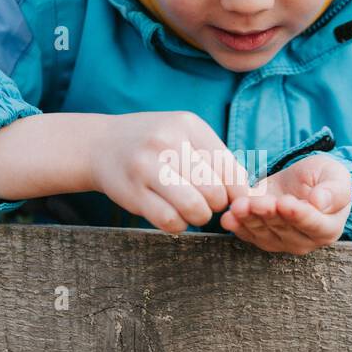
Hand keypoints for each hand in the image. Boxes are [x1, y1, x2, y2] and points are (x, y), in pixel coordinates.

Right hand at [89, 111, 251, 233]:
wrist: (100, 145)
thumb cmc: (154, 144)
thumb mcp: (184, 135)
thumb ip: (217, 159)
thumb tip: (251, 196)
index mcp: (188, 125)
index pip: (230, 168)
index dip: (237, 192)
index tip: (230, 198)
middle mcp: (167, 142)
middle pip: (215, 192)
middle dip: (216, 205)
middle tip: (205, 201)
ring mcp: (147, 167)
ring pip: (196, 209)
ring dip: (199, 217)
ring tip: (190, 209)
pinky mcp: (132, 193)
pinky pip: (171, 222)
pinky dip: (178, 225)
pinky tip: (172, 214)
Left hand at [220, 152, 351, 253]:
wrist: (302, 181)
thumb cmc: (324, 178)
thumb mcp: (335, 176)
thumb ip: (334, 191)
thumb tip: (320, 202)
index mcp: (328, 228)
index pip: (313, 225)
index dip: (298, 215)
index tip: (285, 203)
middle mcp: (305, 241)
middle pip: (284, 230)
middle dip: (268, 215)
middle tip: (257, 202)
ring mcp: (281, 242)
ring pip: (263, 233)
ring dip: (249, 220)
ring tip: (238, 206)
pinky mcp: (262, 237)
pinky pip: (248, 234)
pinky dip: (237, 226)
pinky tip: (228, 217)